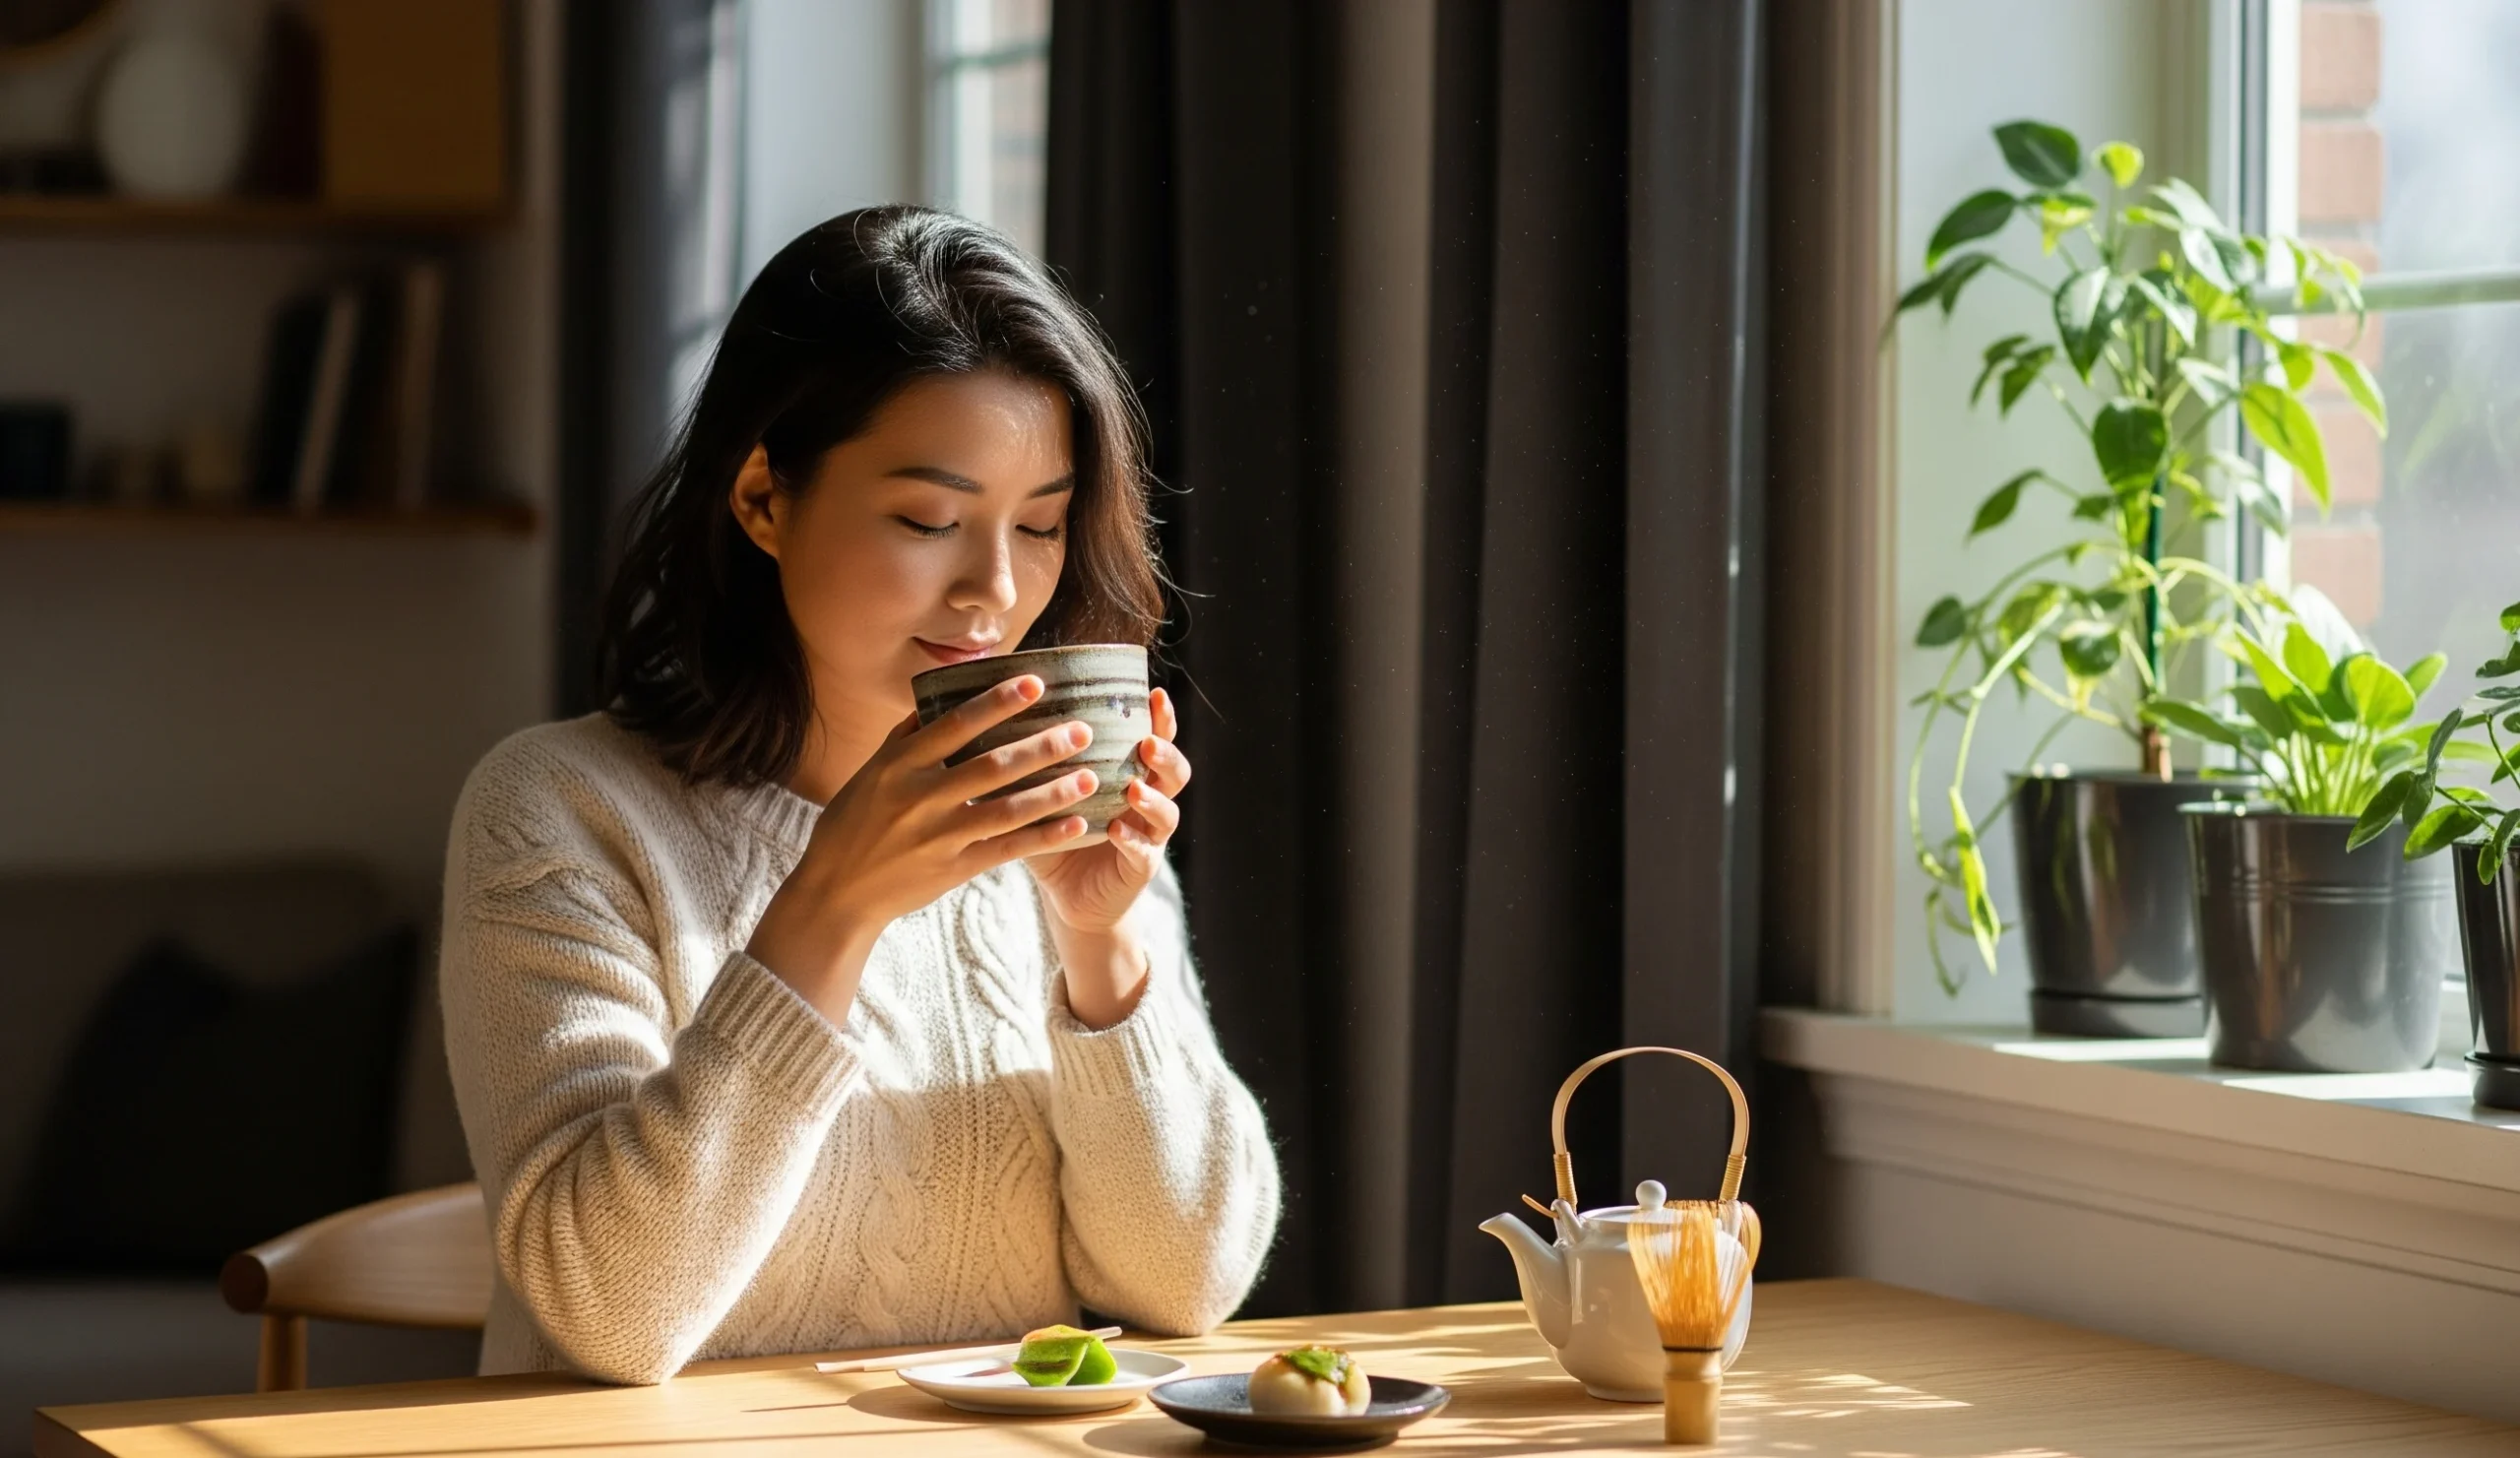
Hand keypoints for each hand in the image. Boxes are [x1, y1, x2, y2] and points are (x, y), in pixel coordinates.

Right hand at [748, 675, 1099, 1018]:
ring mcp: (938, 837)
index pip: (954, 725)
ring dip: (1053, 792)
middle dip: (1041, 746)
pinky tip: (1077, 825)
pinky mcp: (953, 869)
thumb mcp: (870, 773)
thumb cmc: (853, 824)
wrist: (836, 892)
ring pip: (1007, 810)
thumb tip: (936, 696)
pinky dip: (1044, 837)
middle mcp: (919, 798)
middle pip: (991, 766)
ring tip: (1091, 775)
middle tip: (1083, 729)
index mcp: (898, 766)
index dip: (997, 702)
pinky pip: (1007, 850)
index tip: (1035, 683)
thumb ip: (905, 738)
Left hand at [1027, 687, 1190, 933]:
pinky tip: (1116, 830)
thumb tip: (991, 721)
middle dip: (1166, 753)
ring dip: (1153, 798)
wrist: (1069, 898)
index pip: (1156, 740)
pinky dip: (1131, 839)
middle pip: (1176, 772)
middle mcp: (1148, 803)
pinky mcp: (1140, 868)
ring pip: (1169, 812)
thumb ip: (1035, 765)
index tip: (1153, 693)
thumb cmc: (1056, 838)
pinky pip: (1143, 851)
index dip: (1161, 718)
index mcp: (1131, 777)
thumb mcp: (1045, 797)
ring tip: (1133, 788)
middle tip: (1147, 742)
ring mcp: (1149, 837)